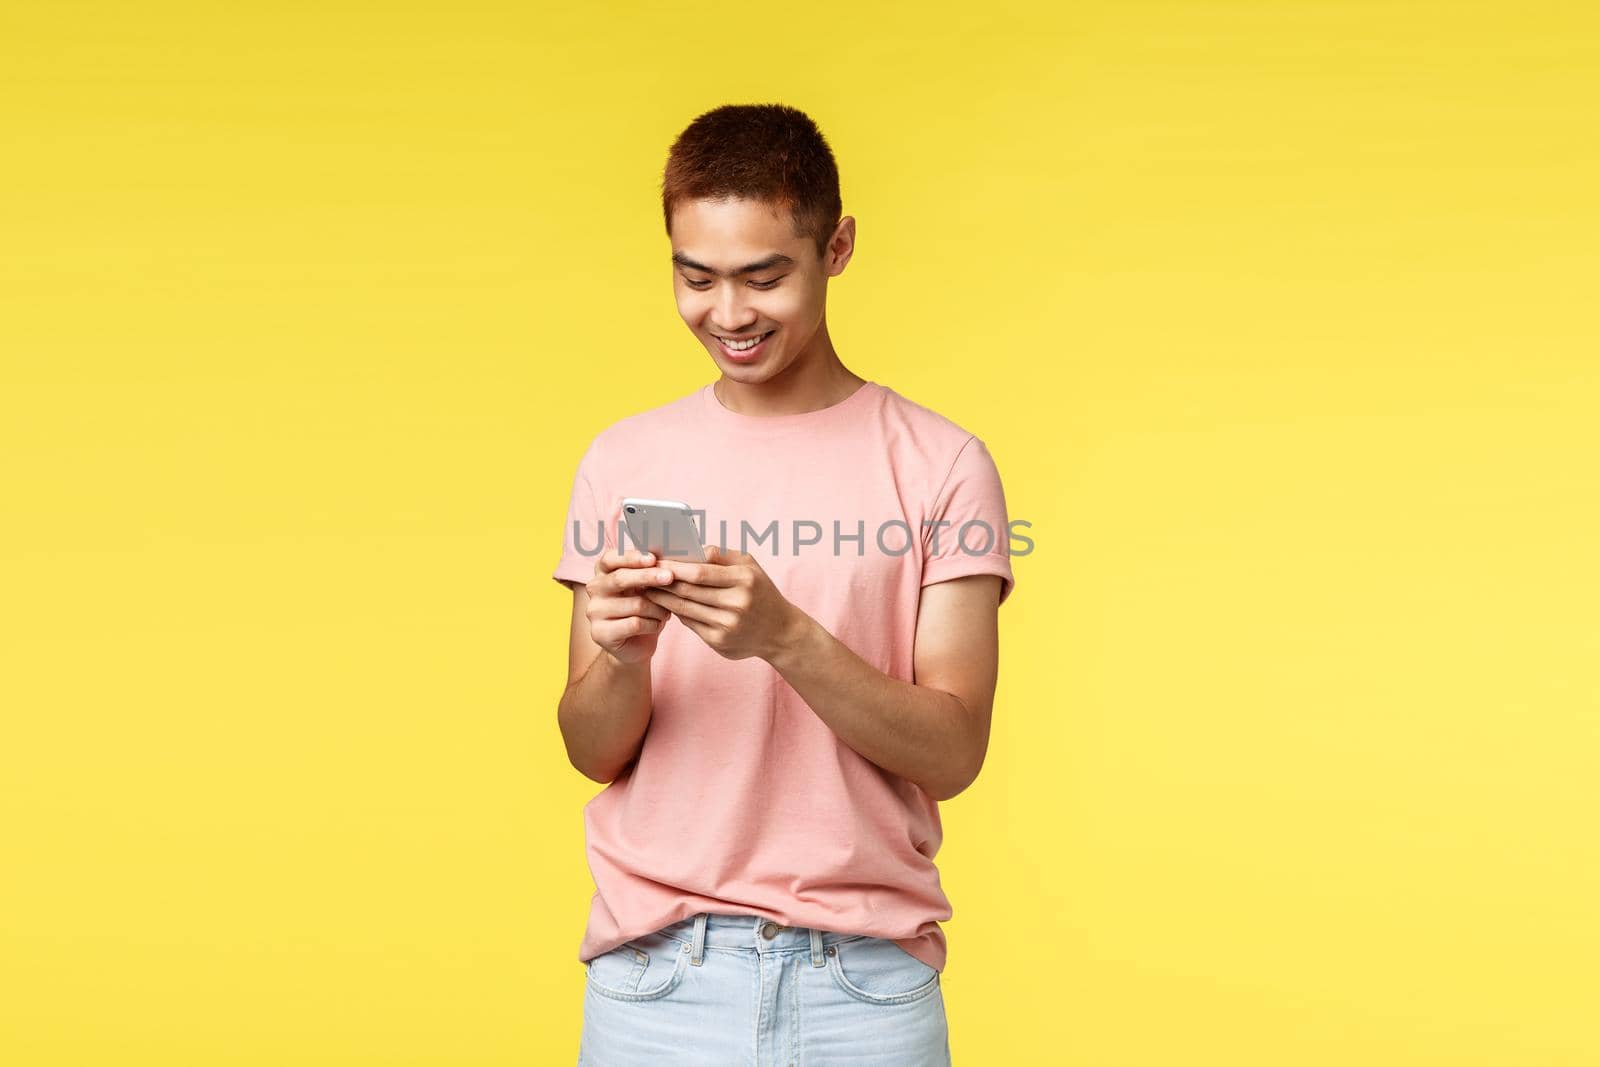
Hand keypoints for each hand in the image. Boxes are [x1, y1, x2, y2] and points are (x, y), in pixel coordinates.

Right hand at [584, 547, 675, 664]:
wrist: (635, 645)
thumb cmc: (644, 609)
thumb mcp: (647, 586)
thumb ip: (649, 570)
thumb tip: (667, 554)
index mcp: (602, 571)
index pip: (611, 558)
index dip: (631, 557)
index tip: (653, 558)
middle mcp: (594, 588)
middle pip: (620, 579)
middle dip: (648, 577)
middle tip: (670, 577)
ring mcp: (594, 611)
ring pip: (634, 604)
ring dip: (658, 608)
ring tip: (667, 612)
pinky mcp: (599, 633)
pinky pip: (634, 624)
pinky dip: (653, 624)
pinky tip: (658, 625)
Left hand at [642, 544, 803, 661]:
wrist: (780, 631)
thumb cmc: (760, 592)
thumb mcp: (750, 567)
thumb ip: (721, 555)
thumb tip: (689, 548)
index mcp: (744, 580)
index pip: (700, 572)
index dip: (675, 566)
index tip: (657, 560)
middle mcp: (737, 604)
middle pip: (689, 590)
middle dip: (663, 581)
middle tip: (644, 573)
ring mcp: (728, 626)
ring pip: (685, 608)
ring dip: (662, 598)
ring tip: (648, 588)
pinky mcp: (720, 642)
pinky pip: (690, 623)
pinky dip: (675, 612)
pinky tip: (665, 604)